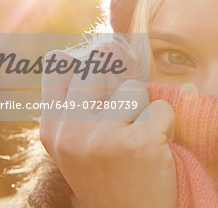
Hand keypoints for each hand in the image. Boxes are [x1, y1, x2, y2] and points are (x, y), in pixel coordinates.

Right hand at [39, 50, 176, 207]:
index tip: (101, 80)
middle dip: (118, 88)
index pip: (58, 64)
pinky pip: (163, 107)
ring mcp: (103, 138)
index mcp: (52, 129)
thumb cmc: (110, 174)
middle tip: (122, 122)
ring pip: (134, 87)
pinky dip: (166, 125)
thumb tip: (106, 43)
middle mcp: (71, 132)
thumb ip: (82, 98)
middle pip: (98, 66)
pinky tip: (155, 150)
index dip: (86, 64)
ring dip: (144, 111)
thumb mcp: (80, 141)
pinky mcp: (138, 143)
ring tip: (138, 140)